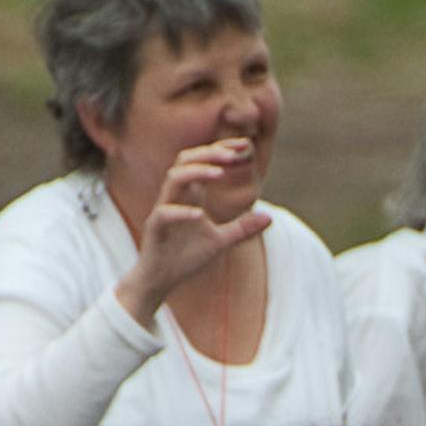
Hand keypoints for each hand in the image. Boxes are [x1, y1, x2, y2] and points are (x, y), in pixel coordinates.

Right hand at [115, 141, 272, 323]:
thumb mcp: (221, 242)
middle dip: (210, 153)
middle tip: (234, 154)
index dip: (222, 149)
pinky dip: (182, 212)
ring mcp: (164, 209)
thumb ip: (243, 228)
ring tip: (220, 174)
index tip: (245, 145)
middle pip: (186, 160)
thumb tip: (270, 217)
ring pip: (174, 178)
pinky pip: (165, 214)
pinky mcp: (155, 228)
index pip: (203, 161)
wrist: (161, 280)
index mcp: (190, 195)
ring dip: (197, 172)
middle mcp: (175, 196)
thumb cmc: (186, 257)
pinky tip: (201, 215)